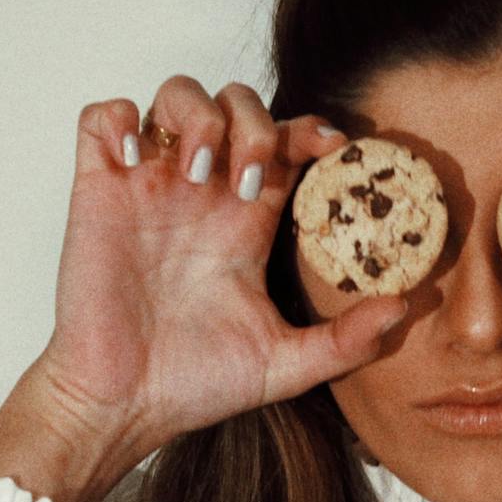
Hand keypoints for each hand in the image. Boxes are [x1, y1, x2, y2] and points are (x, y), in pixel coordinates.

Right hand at [18, 77, 407, 501]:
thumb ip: (346, 340)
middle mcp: (202, 193)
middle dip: (254, 123)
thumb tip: (404, 308)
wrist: (122, 407)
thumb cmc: (194, 385)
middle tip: (249, 180)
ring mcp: (148, 187)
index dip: (311, 129)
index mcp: (247, 220)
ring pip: (175, 94)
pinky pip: (102, 119)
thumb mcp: (285, 365)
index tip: (332, 149)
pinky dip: (118, 121)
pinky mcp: (97, 191)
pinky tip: (134, 163)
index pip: (286, 141)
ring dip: (197, 114)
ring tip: (199, 172)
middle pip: (237, 102)